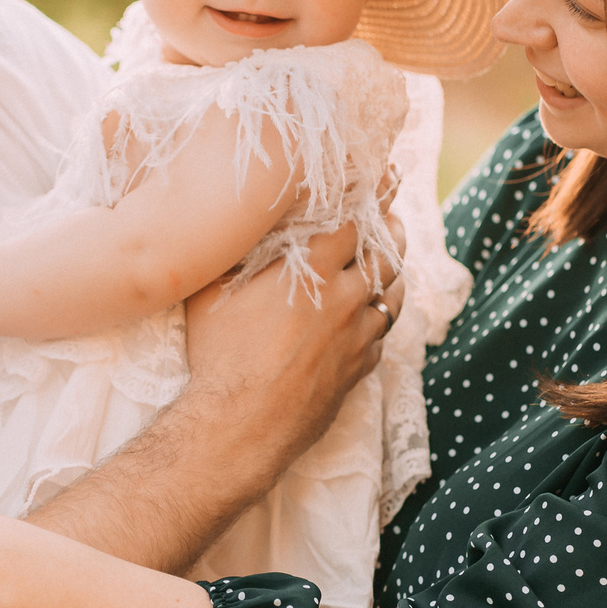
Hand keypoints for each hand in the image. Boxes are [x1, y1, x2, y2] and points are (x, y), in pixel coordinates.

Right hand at [182, 222, 397, 472]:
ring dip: (393, 276)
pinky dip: (379, 320)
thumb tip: (236, 229)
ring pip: (393, 297)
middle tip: (390, 218)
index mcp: (314, 268)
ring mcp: (357, 337)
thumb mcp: (213, 291)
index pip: (355, 220)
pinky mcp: (358, 370)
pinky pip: (381, 337)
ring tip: (388, 263)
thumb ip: (235, 254)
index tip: (379, 181)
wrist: (240, 426)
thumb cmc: (220, 355)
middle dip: (391, 231)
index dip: (369, 198)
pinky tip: (371, 317)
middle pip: (386, 254)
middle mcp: (345, 298)